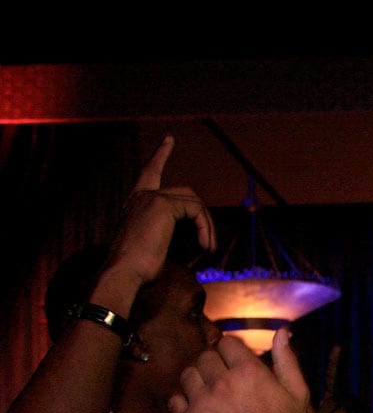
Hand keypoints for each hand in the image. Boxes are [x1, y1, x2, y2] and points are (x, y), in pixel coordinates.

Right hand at [106, 134, 215, 286]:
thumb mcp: (156, 247)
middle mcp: (142, 196)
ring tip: (208, 249)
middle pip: (186, 193)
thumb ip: (170, 233)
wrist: (123, 273)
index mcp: (136, 204)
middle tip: (209, 244)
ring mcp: (151, 198)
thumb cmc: (137, 269)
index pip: (150, 173)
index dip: (160, 155)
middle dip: (203, 216)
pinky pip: (196, 211)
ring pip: (194, 203)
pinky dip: (205, 228)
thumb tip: (198, 237)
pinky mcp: (162, 205)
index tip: (169, 139)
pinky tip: (205, 246)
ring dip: (207, 227)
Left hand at [169, 329, 343, 412]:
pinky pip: (174, 400)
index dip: (230, 351)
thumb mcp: (296, 393)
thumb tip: (282, 331)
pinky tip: (196, 409)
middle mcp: (223, 382)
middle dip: (213, 364)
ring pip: (187, 375)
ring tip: (207, 393)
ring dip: (196, 380)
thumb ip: (286, 360)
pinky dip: (182, 402)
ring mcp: (203, 403)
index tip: (233, 362)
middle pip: (205, 357)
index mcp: (248, 370)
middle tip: (221, 379)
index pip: (226, 342)